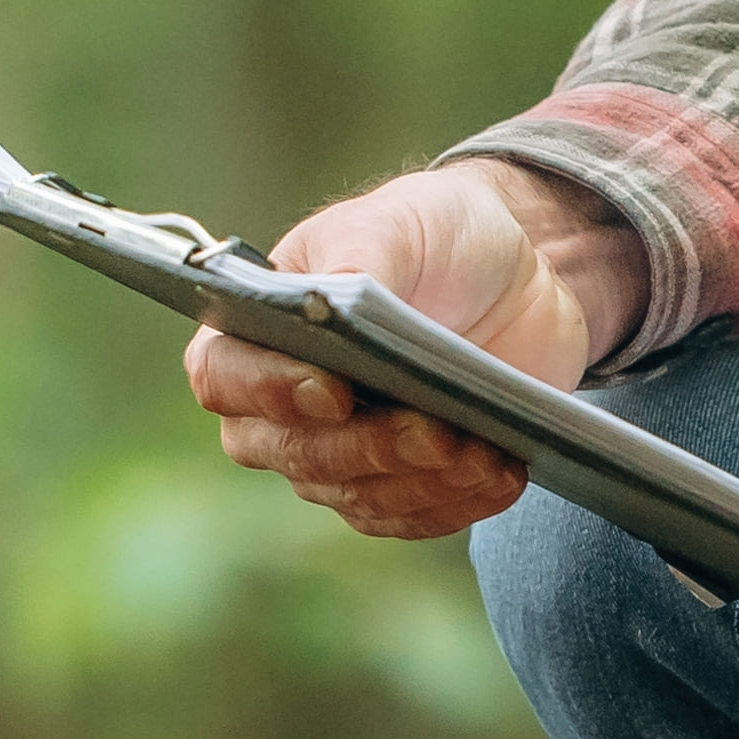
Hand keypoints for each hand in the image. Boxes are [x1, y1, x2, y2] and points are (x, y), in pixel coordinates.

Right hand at [187, 163, 627, 538]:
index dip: (269, 392)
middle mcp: (282, 404)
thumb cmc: (434, 235)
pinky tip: (502, 476)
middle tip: (434, 432)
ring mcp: (340, 451)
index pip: (223, 375)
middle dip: (369, 448)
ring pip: (356, 494)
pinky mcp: (401, 482)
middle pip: (293, 452)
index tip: (333, 391)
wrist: (515, 275)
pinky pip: (411, 516)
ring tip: (485, 455)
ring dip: (422, 482)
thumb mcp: (400, 222)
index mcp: (257, 328)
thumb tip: (327, 303)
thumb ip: (359, 256)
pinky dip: (456, 503)